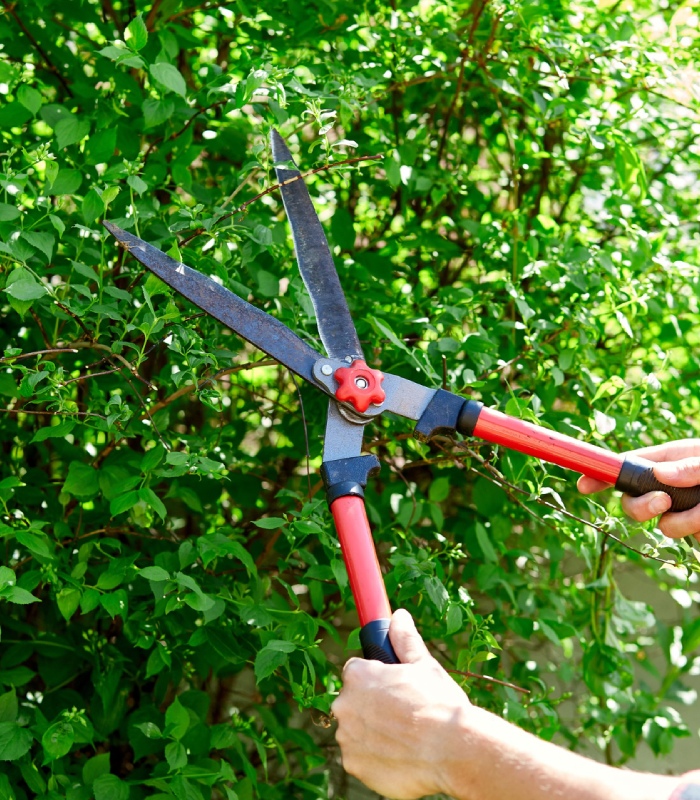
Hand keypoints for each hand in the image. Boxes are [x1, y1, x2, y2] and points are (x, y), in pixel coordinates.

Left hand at [331, 609, 469, 799]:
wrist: (453, 750)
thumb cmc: (439, 703)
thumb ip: (405, 639)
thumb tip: (399, 616)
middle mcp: (344, 704)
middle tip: (403, 714)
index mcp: (358, 675)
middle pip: (353, 702)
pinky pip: (360, 758)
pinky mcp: (353, 765)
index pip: (356, 673)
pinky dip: (374, 758)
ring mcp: (347, 737)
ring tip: (405, 737)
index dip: (376, 680)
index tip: (394, 689)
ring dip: (372, 733)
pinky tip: (400, 755)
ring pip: (356, 731)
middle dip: (372, 707)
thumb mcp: (424, 665)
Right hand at [578, 439, 699, 537]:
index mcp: (668, 459)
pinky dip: (693, 528)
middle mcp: (668, 484)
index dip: (601, 473)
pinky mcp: (690, 527)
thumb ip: (688, 466)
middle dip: (641, 506)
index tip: (583, 485)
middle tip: (663, 503)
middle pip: (632, 499)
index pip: (626, 464)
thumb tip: (658, 473)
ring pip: (657, 522)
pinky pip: (680, 533)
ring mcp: (678, 508)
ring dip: (680, 520)